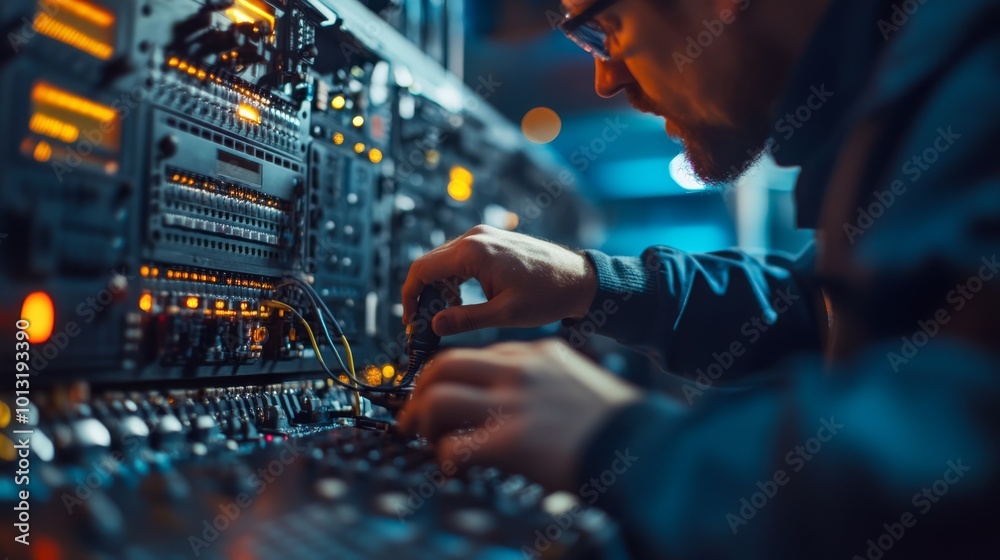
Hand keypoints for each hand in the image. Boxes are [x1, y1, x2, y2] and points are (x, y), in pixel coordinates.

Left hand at [397, 339, 640, 490]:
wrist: (644, 446)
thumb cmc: (618, 423)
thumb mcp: (579, 382)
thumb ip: (545, 383)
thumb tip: (517, 403)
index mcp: (537, 355)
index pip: (476, 353)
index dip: (450, 375)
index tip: (443, 392)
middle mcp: (519, 371)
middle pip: (443, 365)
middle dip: (420, 391)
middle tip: (415, 416)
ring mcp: (511, 404)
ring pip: (437, 398)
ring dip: (422, 421)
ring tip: (425, 440)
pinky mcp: (509, 441)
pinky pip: (453, 446)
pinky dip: (445, 459)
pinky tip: (453, 467)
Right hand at [402, 225, 597, 336]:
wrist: (580, 279)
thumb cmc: (549, 294)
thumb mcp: (504, 314)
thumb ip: (465, 319)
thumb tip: (434, 326)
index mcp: (474, 251)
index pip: (422, 269)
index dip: (410, 296)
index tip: (410, 320)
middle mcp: (475, 237)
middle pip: (429, 263)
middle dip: (422, 294)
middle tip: (424, 323)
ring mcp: (484, 236)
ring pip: (443, 261)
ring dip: (439, 287)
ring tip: (447, 315)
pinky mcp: (492, 241)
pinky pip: (460, 258)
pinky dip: (454, 279)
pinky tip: (463, 300)